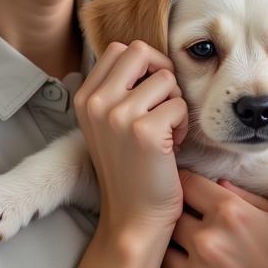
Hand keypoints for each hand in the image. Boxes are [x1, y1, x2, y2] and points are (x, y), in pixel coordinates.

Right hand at [73, 40, 187, 239]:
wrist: (133, 217)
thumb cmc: (130, 168)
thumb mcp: (108, 124)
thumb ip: (118, 88)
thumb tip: (146, 55)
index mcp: (84, 98)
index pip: (119, 50)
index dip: (145, 66)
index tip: (150, 94)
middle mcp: (96, 103)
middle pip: (140, 51)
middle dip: (162, 73)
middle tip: (164, 104)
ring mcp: (118, 116)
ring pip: (166, 78)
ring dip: (175, 103)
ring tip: (167, 131)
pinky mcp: (144, 131)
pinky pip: (179, 105)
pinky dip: (182, 124)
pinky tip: (172, 146)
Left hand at [156, 170, 267, 267]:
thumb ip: (243, 197)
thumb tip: (215, 182)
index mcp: (230, 214)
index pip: (185, 184)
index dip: (184, 187)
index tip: (186, 195)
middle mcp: (209, 243)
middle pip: (169, 218)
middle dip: (176, 221)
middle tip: (186, 229)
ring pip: (160, 252)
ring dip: (171, 252)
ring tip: (188, 258)